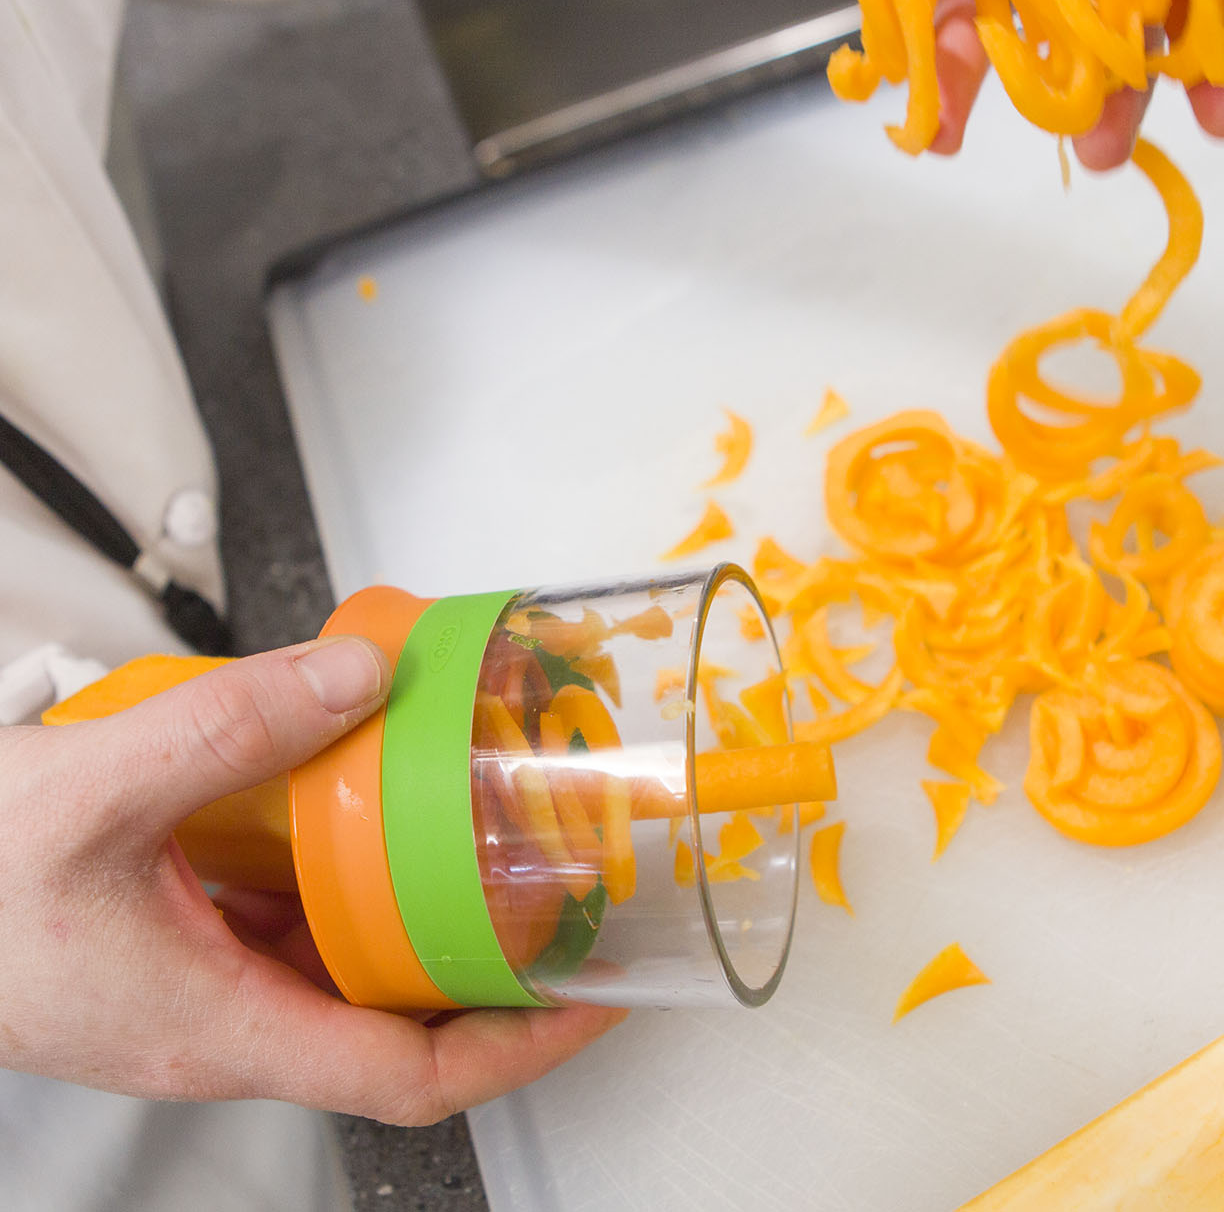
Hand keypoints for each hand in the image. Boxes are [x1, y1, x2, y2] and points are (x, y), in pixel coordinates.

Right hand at [0, 637, 622, 1123]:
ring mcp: (209, 989)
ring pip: (353, 974)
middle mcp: (225, 1025)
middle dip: (494, 974)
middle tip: (560, 899)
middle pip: (402, 1028)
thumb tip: (361, 679)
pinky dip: (355, 883)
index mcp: (218, 1027)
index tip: (590, 995)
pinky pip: (302, 928)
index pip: (411, 1078)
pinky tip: (370, 817)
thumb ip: (235, 723)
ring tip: (491, 848)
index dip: (519, 1046)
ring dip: (428, 919)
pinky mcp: (192, 948)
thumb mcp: (99, 785)